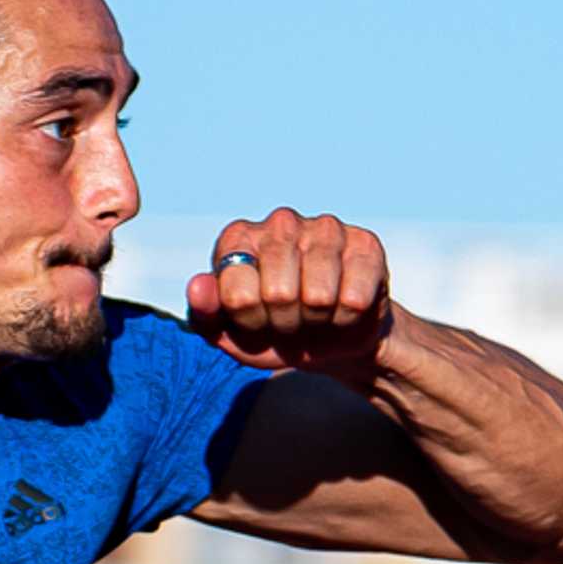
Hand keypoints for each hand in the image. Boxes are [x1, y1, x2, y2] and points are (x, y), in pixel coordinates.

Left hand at [189, 212, 394, 391]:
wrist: (333, 341)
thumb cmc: (275, 333)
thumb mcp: (233, 336)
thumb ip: (205, 315)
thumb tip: (198, 286)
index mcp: (239, 237)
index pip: (237, 294)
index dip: (251, 323)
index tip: (258, 320)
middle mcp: (280, 223)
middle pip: (278, 294)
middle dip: (285, 324)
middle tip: (291, 321)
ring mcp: (324, 228)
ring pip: (318, 296)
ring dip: (318, 322)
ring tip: (316, 315)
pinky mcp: (364, 244)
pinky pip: (353, 298)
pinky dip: (347, 319)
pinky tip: (344, 309)